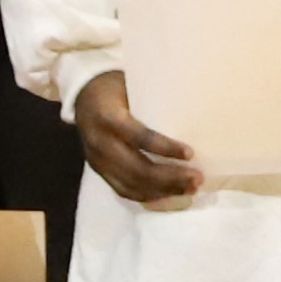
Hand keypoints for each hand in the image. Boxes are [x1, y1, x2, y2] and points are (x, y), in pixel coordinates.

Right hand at [69, 71, 203, 207]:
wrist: (83, 96)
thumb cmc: (116, 88)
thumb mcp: (131, 86)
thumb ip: (154, 102)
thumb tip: (194, 114)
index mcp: (107, 117)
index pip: (137, 137)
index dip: (164, 147)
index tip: (191, 153)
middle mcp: (99, 142)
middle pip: (136, 168)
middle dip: (169, 177)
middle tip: (197, 178)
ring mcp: (97, 160)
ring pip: (131, 184)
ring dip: (163, 190)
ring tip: (190, 189)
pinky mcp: (99, 170)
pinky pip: (123, 190)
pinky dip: (148, 195)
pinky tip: (169, 195)